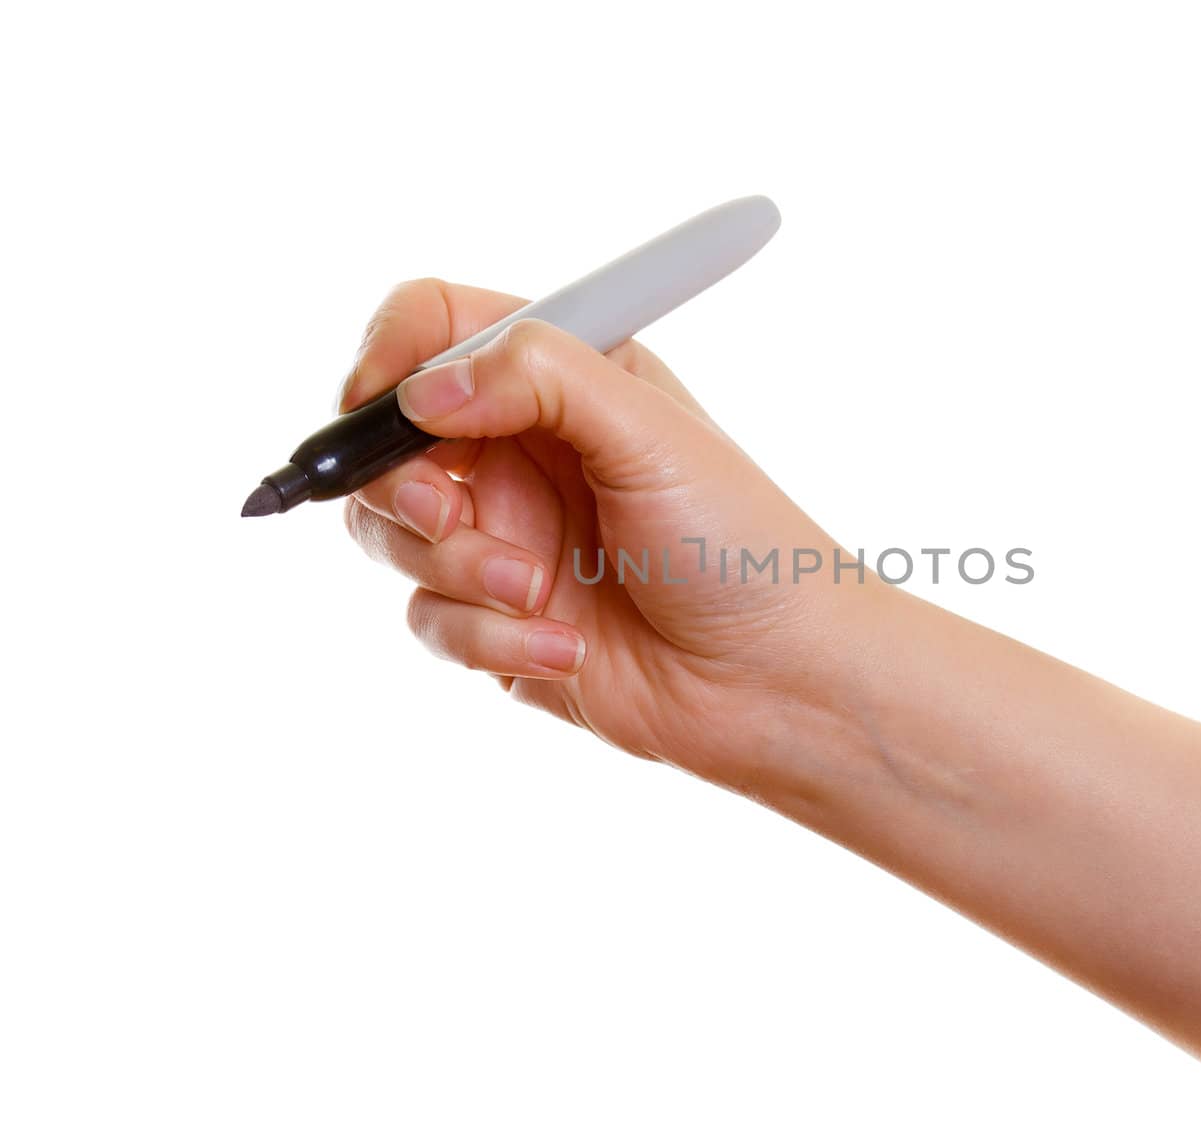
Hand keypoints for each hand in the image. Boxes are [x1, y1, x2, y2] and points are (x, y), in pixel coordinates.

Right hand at [340, 279, 881, 789]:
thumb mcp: (650, 433)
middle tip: (450, 516)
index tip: (378, 398)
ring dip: (458, 570)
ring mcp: (505, 536)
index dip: (392, 354)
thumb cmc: (739, 544)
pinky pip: (431, 619)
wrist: (777, 680)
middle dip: (404, 485)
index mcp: (563, 379)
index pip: (437, 326)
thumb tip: (425, 387)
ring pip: (394, 535)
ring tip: (540, 592)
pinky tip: (568, 649)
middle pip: (389, 439)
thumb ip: (539, 378)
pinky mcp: (498, 619)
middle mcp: (522, 451)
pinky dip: (489, 637)